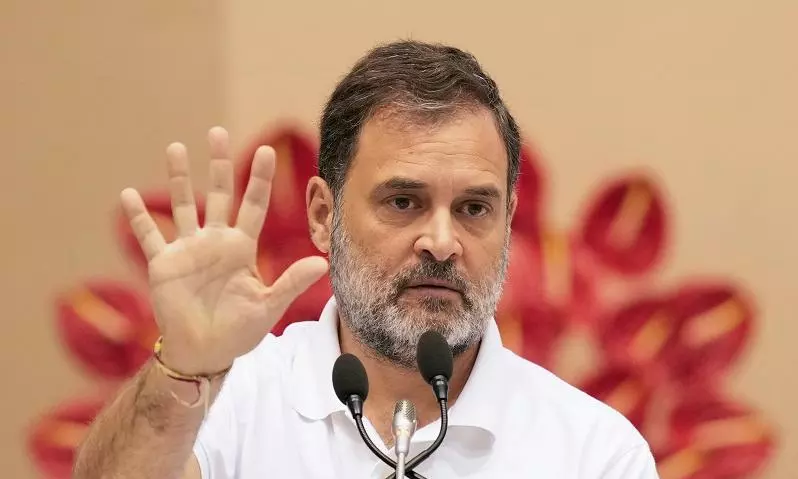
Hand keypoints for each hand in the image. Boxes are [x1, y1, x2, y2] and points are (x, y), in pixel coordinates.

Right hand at [121, 127, 327, 374]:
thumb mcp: (268, 306)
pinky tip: (128, 194)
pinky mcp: (164, 265)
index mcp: (242, 248)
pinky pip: (150, 236)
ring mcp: (188, 250)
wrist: (205, 353)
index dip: (259, 179)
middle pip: (218, 194)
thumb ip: (291, 282)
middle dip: (219, 164)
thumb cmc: (240, 331)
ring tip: (175, 147)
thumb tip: (323, 263)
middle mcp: (215, 242)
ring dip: (178, 179)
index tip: (267, 150)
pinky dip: (139, 217)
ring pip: (183, 206)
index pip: (253, 205)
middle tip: (218, 132)